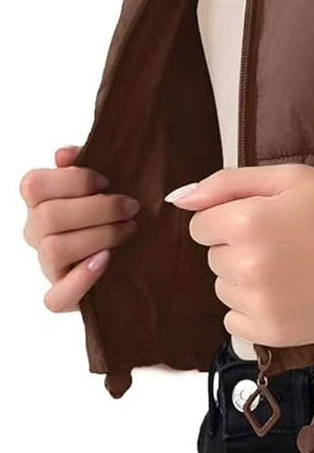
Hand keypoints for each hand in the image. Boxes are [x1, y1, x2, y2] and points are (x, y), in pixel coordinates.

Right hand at [20, 146, 140, 311]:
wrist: (142, 247)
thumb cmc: (120, 204)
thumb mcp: (111, 177)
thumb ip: (88, 159)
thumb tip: (62, 155)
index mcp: (42, 199)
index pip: (33, 184)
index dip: (73, 180)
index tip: (107, 181)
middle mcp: (37, 231)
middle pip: (48, 216)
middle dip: (99, 209)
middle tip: (132, 207)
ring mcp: (47, 264)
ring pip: (53, 250)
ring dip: (99, 236)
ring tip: (129, 230)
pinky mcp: (61, 296)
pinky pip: (55, 297)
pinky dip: (82, 279)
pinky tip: (107, 261)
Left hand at [168, 165, 313, 348]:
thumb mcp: (295, 178)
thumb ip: (230, 182)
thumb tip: (177, 198)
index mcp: (247, 223)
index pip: (201, 224)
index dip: (234, 215)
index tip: (271, 217)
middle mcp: (244, 268)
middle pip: (213, 257)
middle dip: (240, 245)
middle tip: (290, 239)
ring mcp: (258, 307)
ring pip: (223, 289)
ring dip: (246, 277)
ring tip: (295, 266)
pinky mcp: (273, 336)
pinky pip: (235, 322)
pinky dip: (255, 308)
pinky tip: (292, 293)